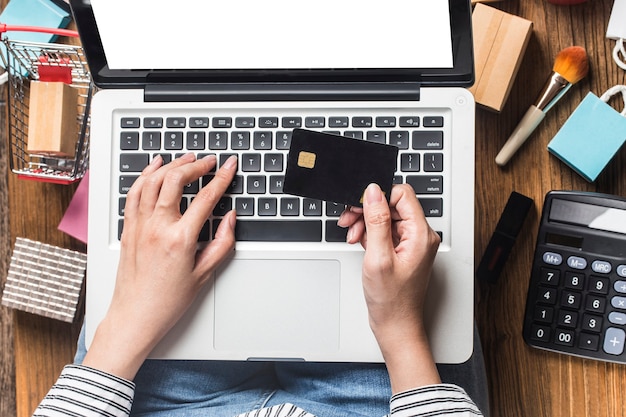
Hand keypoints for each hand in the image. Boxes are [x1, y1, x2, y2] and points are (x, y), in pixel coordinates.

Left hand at [82, 153, 237, 379]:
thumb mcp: (204, 274)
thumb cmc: (167, 301)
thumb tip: (230, 219)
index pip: (206, 198)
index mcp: (180, 239)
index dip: (222, 178)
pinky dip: (145, 175)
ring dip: (171, 165)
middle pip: (176, 181)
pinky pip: (134, 193)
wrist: (135, 316)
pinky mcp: (128, 228)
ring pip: (152, 181)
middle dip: (196, 165)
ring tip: (186, 158)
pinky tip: (154, 167)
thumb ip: (222, 243)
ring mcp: (139, 226)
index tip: (229, 166)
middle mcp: (157, 228)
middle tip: (209, 161)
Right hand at [338, 183, 441, 391]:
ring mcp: (411, 243)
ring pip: (386, 216)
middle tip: (348, 220)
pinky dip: (369, 233)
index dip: (378, 196)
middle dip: (367, 210)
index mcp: (420, 234)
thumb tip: (373, 192)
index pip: (402, 195)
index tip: (359, 205)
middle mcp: (420, 235)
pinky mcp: (402, 249)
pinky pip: (385, 230)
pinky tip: (359, 241)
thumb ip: (377, 221)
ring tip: (352, 235)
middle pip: (392, 205)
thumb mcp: (378, 257)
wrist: (395, 325)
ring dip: (365, 221)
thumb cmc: (391, 300)